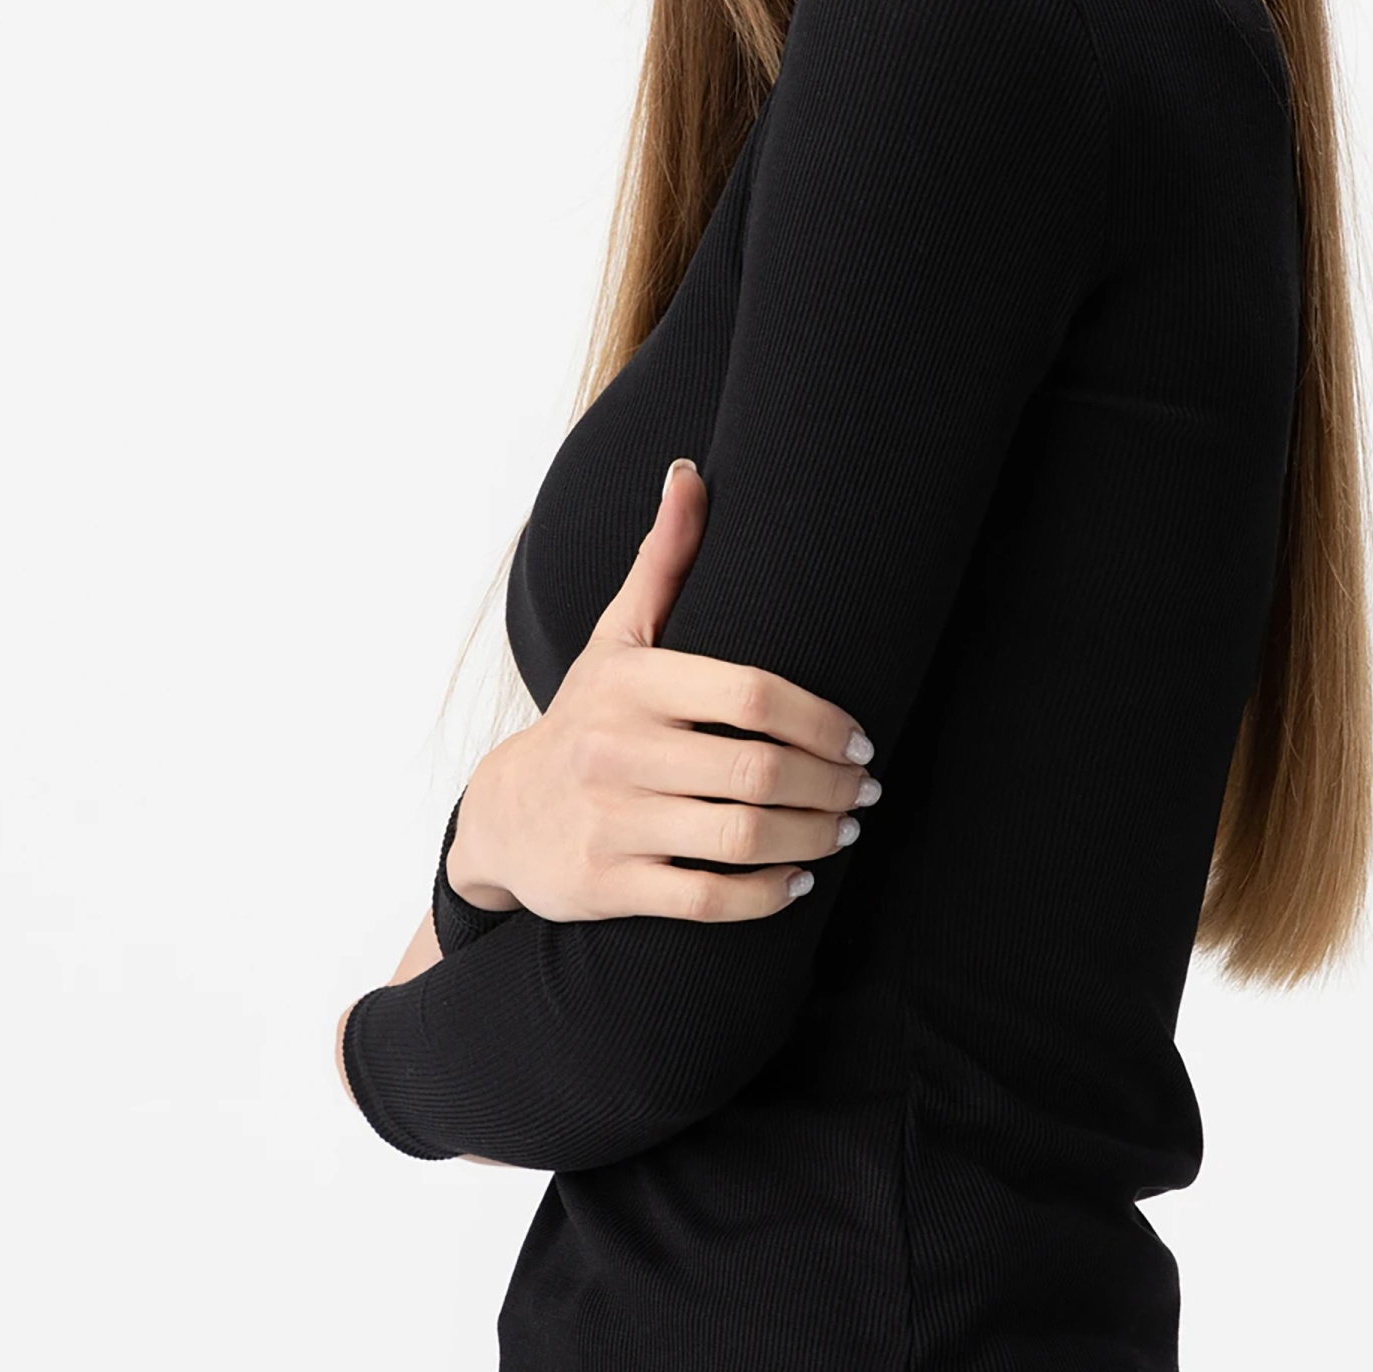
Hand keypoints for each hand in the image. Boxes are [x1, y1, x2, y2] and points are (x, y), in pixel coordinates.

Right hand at [446, 459, 878, 925]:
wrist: (505, 814)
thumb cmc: (586, 714)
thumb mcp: (616, 636)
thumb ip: (664, 559)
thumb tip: (690, 471)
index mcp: (631, 680)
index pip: (751, 693)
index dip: (821, 718)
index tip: (862, 738)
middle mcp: (616, 749)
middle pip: (759, 771)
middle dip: (831, 785)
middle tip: (867, 790)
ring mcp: (611, 821)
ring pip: (742, 837)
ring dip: (814, 838)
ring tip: (846, 830)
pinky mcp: (607, 884)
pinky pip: (706, 900)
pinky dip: (766, 895)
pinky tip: (799, 882)